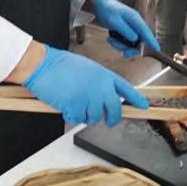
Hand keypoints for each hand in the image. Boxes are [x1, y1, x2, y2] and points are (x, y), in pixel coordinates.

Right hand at [24, 45, 148, 126]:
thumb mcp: (86, 68)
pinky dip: (71, 115)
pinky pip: (78, 119)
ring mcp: (89, 97)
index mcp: (104, 75)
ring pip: (94, 117)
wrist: (42, 64)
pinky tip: (64, 105)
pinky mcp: (76, 106)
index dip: (136, 99)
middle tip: (108, 122)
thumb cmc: (59, 64)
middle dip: (112, 118)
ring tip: (73, 103)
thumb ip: (98, 82)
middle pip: (115, 109)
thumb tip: (103, 97)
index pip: (126, 88)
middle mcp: (100, 86)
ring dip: (85, 115)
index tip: (144, 106)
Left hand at [92, 0, 158, 56]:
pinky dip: (118, 43)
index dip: (152, 41)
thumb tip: (135, 39)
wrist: (101, 5)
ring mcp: (131, 28)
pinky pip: (126, 42)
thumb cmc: (107, 10)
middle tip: (123, 52)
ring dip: (122, 46)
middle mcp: (135, 24)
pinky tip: (111, 39)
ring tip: (111, 41)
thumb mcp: (114, 21)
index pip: (146, 31)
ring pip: (132, 43)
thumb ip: (125, 30)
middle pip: (140, 41)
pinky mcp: (126, 31)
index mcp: (135, 19)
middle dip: (131, 48)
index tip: (156, 49)